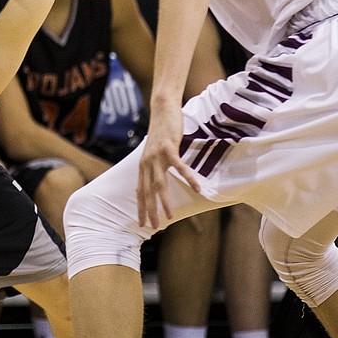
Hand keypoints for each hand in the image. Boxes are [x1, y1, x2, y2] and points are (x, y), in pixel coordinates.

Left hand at [135, 102, 198, 229]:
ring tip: (170, 216)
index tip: (142, 224)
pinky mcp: (169, 147)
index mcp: (143, 165)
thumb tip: (157, 182)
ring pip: (160, 182)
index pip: (140, 191)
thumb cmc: (161, 133)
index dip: (140, 208)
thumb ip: (156, 167)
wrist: (162, 110)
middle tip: (154, 227)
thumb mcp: (155, 153)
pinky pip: (179, 166)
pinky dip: (188, 177)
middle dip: (150, 210)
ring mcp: (157, 155)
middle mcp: (147, 163)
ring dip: (164, 200)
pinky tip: (197, 188)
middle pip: (147, 191)